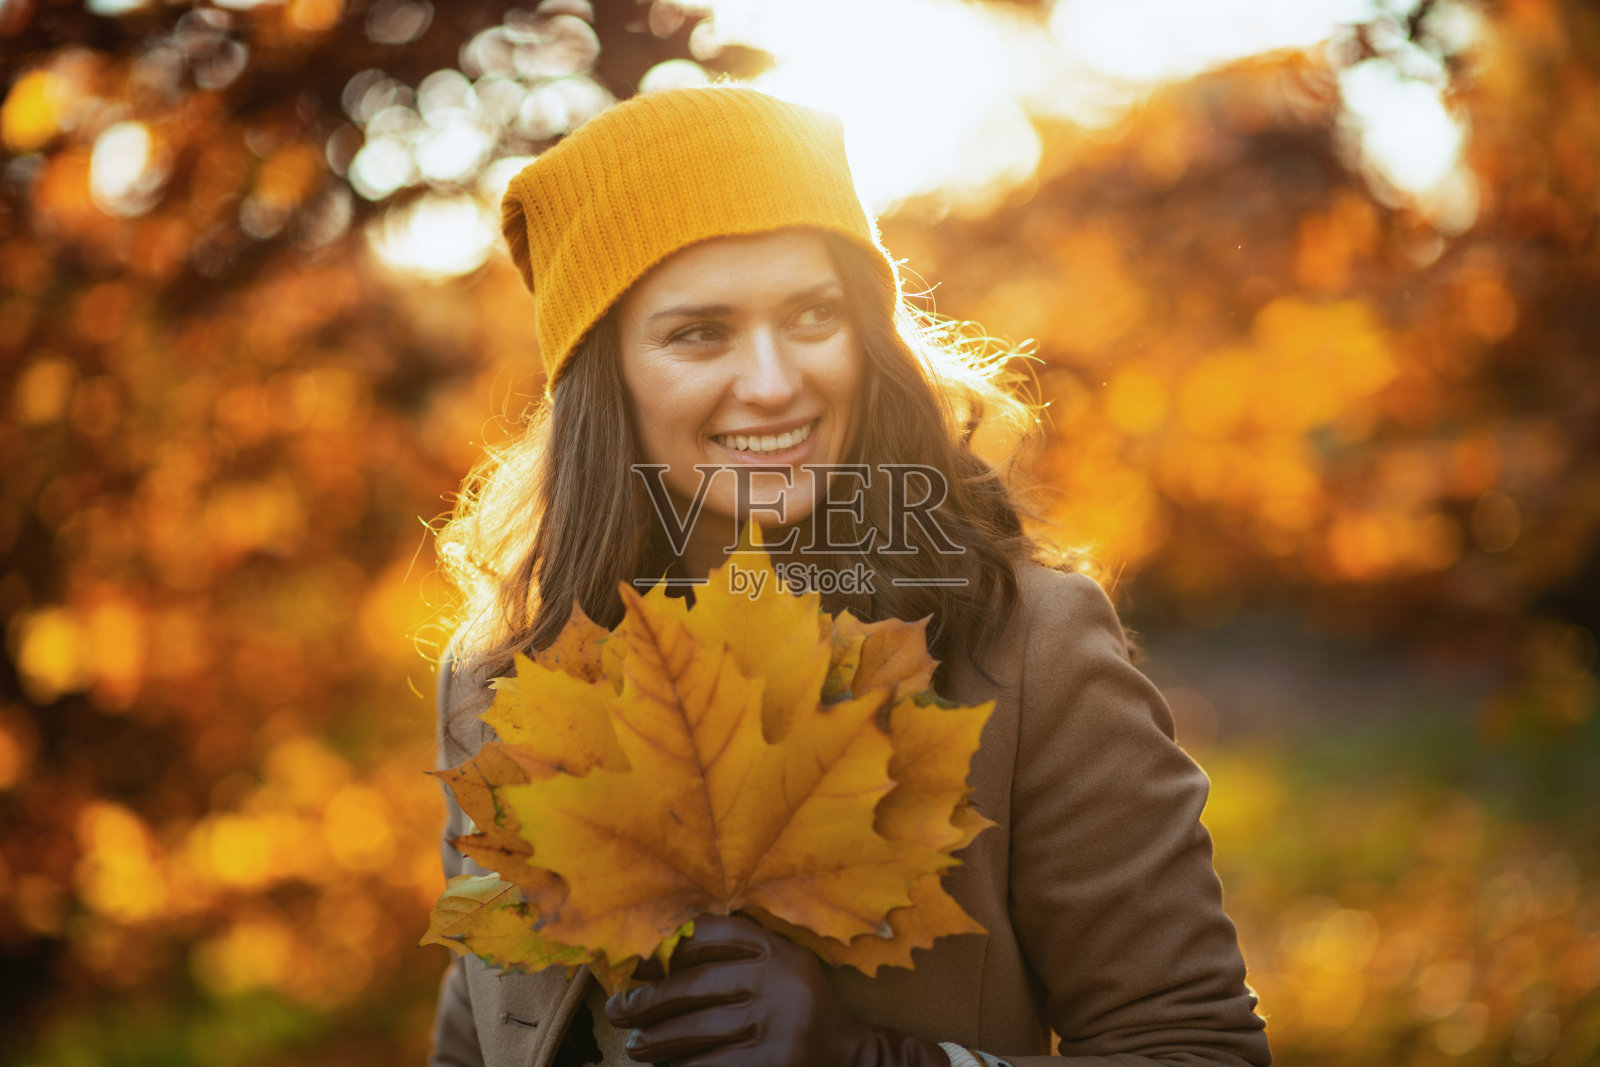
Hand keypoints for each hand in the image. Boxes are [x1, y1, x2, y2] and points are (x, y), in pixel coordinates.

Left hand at [603, 913, 950, 1066]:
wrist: (854, 1057)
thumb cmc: (800, 1005)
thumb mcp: (782, 965)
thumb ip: (737, 953)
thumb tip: (659, 959)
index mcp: (778, 947)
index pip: (711, 932)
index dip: (668, 945)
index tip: (638, 961)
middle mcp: (778, 978)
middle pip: (696, 984)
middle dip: (649, 999)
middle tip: (618, 1009)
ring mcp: (778, 1022)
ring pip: (699, 1029)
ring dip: (658, 1038)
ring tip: (634, 1044)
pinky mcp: (775, 1060)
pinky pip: (714, 1063)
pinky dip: (686, 1066)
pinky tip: (668, 1066)